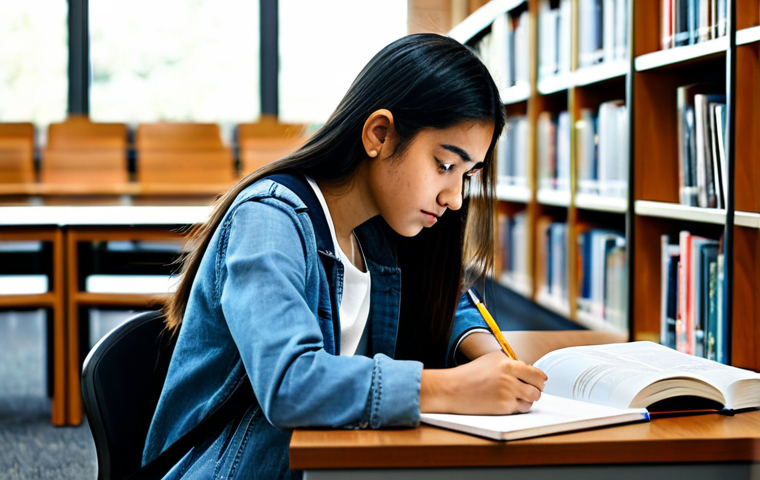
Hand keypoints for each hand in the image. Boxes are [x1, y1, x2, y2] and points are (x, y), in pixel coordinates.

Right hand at [420, 351, 546, 414]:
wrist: (452, 389)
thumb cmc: (468, 375)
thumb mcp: (490, 360)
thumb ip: (510, 363)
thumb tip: (527, 370)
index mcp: (507, 363)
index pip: (534, 372)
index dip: (540, 378)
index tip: (542, 380)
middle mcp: (510, 377)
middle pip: (537, 386)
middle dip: (536, 389)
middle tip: (532, 389)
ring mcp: (508, 392)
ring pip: (532, 398)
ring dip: (528, 399)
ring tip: (516, 396)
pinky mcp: (504, 406)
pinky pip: (521, 408)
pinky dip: (518, 406)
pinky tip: (508, 402)